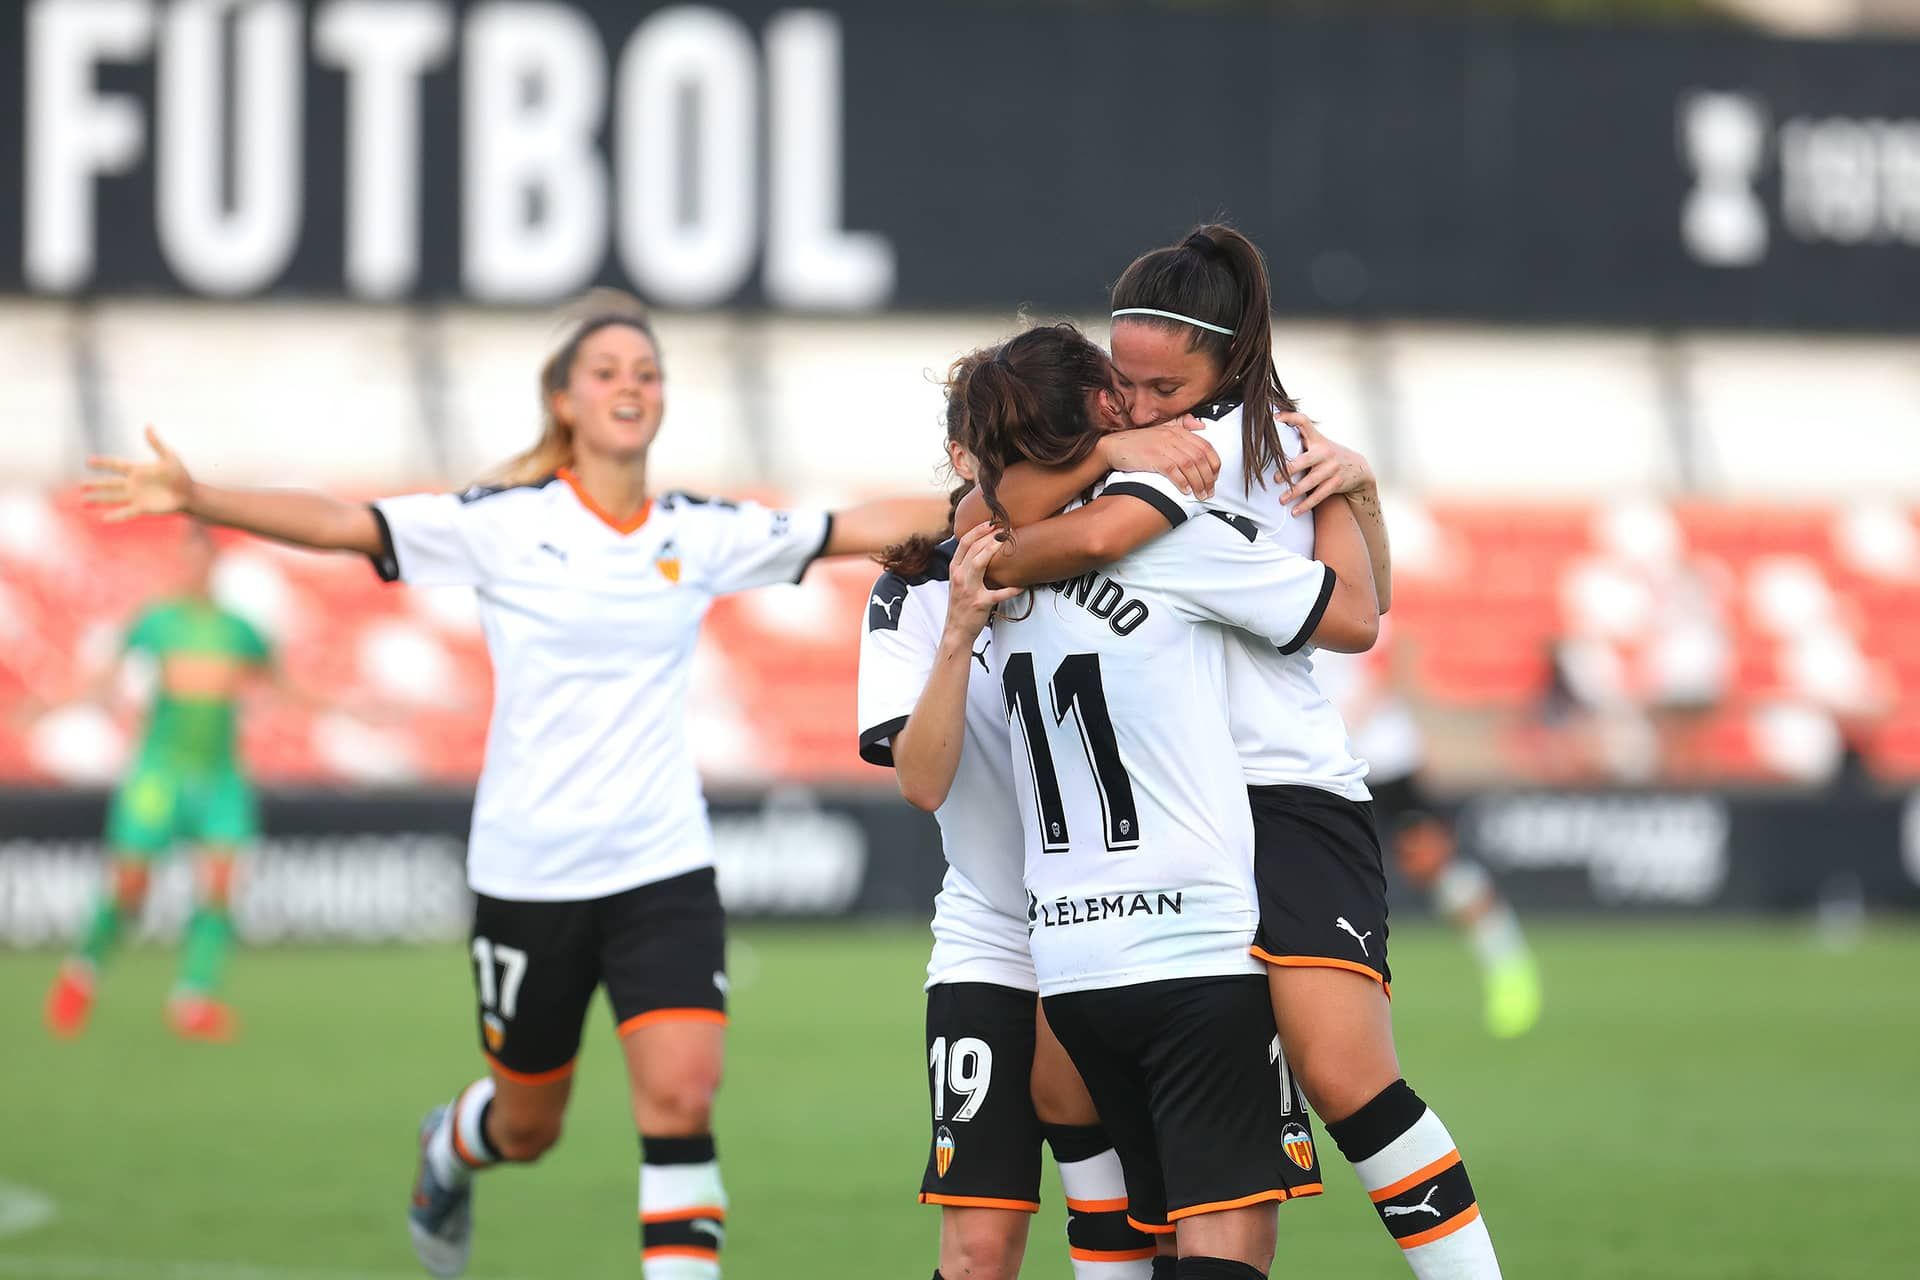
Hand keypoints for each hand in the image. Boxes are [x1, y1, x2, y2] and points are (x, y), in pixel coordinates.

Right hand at [84, 426, 193, 521]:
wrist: (189, 493)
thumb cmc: (180, 474)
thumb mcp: (169, 457)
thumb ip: (156, 444)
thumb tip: (147, 426)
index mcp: (137, 470)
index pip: (116, 465)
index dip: (102, 463)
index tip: (88, 461)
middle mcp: (133, 483)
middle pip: (110, 483)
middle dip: (96, 484)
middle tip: (81, 485)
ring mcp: (136, 496)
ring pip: (113, 498)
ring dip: (98, 499)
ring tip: (83, 500)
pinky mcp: (142, 507)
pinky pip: (126, 512)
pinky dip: (115, 515)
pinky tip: (104, 518)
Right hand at [945, 522, 1022, 635]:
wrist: (956, 629)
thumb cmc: (961, 604)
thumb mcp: (959, 581)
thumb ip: (967, 565)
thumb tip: (985, 548)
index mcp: (955, 569)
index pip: (964, 543)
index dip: (978, 530)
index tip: (991, 522)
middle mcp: (959, 577)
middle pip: (972, 548)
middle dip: (989, 535)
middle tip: (1005, 528)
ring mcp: (969, 590)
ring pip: (979, 563)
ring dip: (993, 549)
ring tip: (1007, 541)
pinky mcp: (980, 603)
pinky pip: (998, 593)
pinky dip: (1012, 589)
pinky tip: (1021, 585)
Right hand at [1100, 416, 1218, 498]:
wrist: (1113, 446)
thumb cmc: (1137, 442)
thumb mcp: (1161, 429)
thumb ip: (1182, 425)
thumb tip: (1202, 425)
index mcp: (1178, 430)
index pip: (1205, 446)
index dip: (1214, 463)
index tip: (1215, 477)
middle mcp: (1173, 437)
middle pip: (1200, 458)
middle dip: (1208, 477)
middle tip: (1209, 491)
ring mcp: (1163, 447)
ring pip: (1190, 466)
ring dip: (1198, 483)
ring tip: (1200, 495)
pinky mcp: (1154, 458)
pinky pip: (1174, 471)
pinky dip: (1182, 482)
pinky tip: (1186, 491)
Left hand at [1278, 412, 1374, 514]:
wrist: (1358, 468)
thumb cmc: (1329, 455)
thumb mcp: (1319, 443)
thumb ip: (1302, 439)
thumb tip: (1274, 434)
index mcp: (1317, 439)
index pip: (1304, 422)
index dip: (1290, 417)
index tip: (1275, 417)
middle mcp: (1324, 452)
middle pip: (1304, 460)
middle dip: (1288, 470)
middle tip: (1275, 479)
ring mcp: (1331, 468)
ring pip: (1310, 482)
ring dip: (1294, 492)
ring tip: (1281, 500)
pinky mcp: (1336, 482)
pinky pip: (1319, 496)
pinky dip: (1306, 505)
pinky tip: (1295, 511)